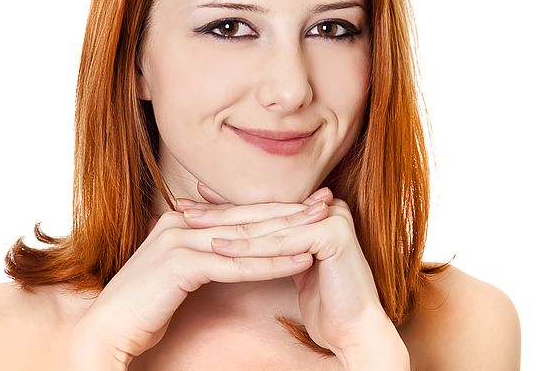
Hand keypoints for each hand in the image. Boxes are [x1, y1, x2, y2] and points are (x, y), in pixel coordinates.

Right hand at [71, 182, 331, 364]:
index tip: (309, 204)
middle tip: (328, 202)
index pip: (238, 213)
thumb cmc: (142, 308)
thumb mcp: (175, 272)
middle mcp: (180, 223)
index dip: (275, 209)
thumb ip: (198, 255)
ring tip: (324, 227)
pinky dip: (271, 262)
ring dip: (288, 232)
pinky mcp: (182, 265)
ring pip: (247, 238)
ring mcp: (179, 241)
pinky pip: (236, 264)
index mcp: (180, 220)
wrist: (107, 331)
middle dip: (290, 211)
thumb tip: (224, 251)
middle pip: (248, 217)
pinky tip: (300, 259)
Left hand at [182, 186, 397, 361]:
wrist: (356, 333)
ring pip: (269, 227)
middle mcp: (329, 207)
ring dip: (227, 228)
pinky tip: (219, 248)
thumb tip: (237, 228)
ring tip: (192, 226)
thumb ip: (272, 244)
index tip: (190, 205)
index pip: (264, 208)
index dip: (226, 208)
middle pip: (264, 213)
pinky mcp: (333, 233)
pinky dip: (248, 247)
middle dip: (219, 212)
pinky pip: (281, 242)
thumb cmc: (325, 307)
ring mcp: (334, 217)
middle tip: (183, 208)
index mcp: (318, 210)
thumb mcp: (290, 266)